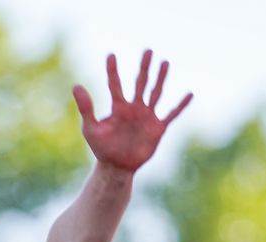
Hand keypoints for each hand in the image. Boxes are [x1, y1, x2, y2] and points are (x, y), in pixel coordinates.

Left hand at [70, 49, 190, 173]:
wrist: (116, 167)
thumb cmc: (102, 148)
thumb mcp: (90, 128)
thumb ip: (86, 108)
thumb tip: (76, 85)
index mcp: (118, 107)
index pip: (115, 85)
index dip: (112, 71)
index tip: (111, 55)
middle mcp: (134, 108)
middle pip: (140, 83)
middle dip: (144, 67)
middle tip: (148, 50)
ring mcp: (146, 117)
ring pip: (155, 93)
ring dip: (160, 78)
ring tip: (165, 62)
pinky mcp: (157, 128)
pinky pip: (171, 114)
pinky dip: (180, 105)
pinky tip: (189, 94)